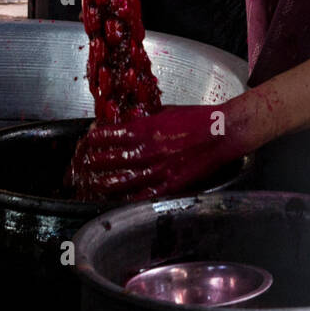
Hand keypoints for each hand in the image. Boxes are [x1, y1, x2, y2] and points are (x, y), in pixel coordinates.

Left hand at [66, 101, 254, 202]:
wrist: (225, 131)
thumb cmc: (200, 117)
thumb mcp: (169, 110)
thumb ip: (149, 117)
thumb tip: (132, 120)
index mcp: (152, 126)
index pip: (118, 133)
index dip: (100, 138)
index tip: (88, 139)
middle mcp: (154, 148)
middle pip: (118, 158)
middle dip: (99, 161)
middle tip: (85, 165)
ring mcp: (163, 168)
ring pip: (129, 179)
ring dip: (110, 182)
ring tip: (96, 185)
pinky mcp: (174, 183)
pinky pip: (148, 194)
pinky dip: (133, 198)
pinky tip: (121, 201)